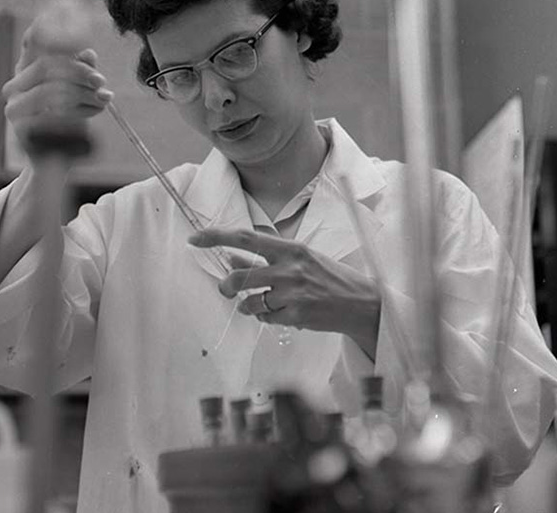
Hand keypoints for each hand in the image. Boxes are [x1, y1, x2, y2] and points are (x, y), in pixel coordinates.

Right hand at [2, 17, 113, 159]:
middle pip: (47, 68)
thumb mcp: (76, 88)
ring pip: (54, 92)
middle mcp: (13, 89)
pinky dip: (83, 111)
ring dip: (85, 94)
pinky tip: (96, 111)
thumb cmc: (65, 118)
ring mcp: (16, 110)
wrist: (52, 160)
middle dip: (79, 72)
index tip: (77, 34)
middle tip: (100, 80)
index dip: (54, 33)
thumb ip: (81, 69)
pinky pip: (58, 116)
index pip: (34, 43)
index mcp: (23, 72)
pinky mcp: (25, 131)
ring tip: (106, 98)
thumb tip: (89, 54)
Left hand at [188, 228, 380, 354]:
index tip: (196, 239)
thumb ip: (266, 259)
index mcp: (290, 248)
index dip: (216, 237)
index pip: (245, 237)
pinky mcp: (296, 315)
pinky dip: (267, 317)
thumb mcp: (300, 259)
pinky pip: (266, 318)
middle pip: (240, 276)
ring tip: (258, 304)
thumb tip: (231, 259)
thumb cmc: (329, 277)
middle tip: (226, 289)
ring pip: (249, 302)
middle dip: (226, 285)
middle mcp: (290, 268)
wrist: (360, 302)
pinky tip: (283, 313)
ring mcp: (293, 293)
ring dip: (247, 306)